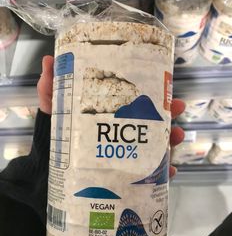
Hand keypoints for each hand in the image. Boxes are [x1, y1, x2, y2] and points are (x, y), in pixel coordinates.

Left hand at [37, 56, 184, 176]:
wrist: (52, 162)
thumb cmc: (58, 132)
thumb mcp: (55, 109)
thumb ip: (51, 89)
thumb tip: (49, 60)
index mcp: (113, 115)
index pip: (137, 103)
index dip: (155, 95)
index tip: (167, 90)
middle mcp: (124, 131)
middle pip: (153, 122)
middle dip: (170, 115)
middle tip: (178, 108)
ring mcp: (127, 151)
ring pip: (156, 146)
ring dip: (170, 141)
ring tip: (176, 138)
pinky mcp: (125, 171)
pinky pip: (148, 174)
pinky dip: (161, 173)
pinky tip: (168, 171)